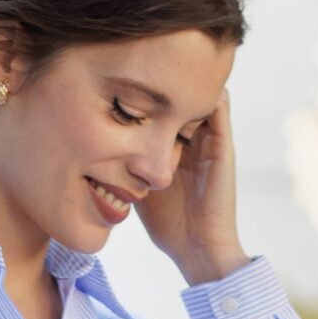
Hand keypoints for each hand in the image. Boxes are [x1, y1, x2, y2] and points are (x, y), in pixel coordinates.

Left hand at [134, 87, 249, 287]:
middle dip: (164, 79)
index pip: (165, 104)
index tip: (123, 81)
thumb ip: (125, 163)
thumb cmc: (168, 226)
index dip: (147, 89)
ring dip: (183, 82)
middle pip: (182, 92)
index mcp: (176, 145)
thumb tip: (93, 144)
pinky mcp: (223, 142)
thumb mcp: (137, 184)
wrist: (198, 249)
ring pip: (201, 91)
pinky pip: (220, 104)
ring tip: (159, 75)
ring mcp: (211, 137)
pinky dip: (202, 93)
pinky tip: (178, 93)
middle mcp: (195, 136)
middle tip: (139, 69)